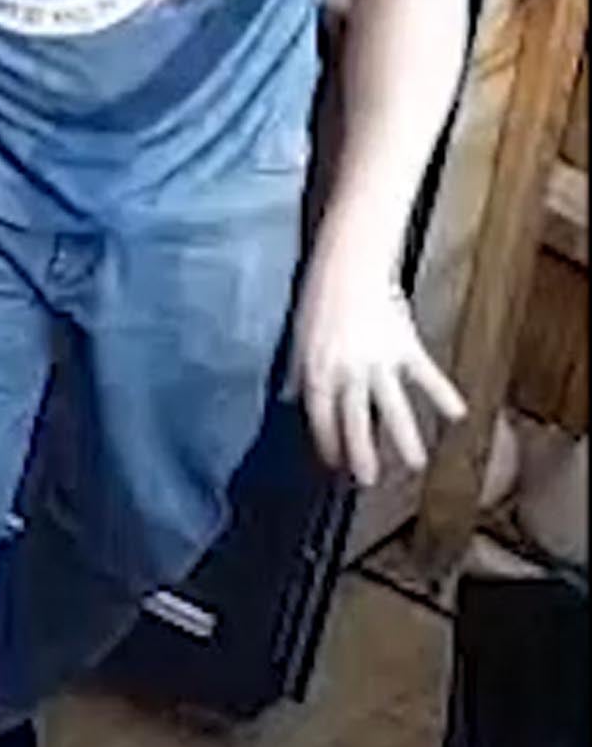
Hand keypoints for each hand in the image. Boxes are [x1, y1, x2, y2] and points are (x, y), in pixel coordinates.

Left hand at [292, 257, 464, 485]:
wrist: (350, 265)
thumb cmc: (319, 299)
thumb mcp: (298, 340)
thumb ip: (297, 373)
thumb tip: (290, 399)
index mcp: (317, 373)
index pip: (321, 419)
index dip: (328, 443)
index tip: (335, 466)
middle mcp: (347, 373)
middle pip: (355, 421)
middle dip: (361, 453)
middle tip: (369, 481)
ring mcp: (378, 361)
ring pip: (392, 406)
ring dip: (404, 437)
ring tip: (416, 464)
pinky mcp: (405, 345)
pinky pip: (425, 375)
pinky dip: (442, 394)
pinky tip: (457, 415)